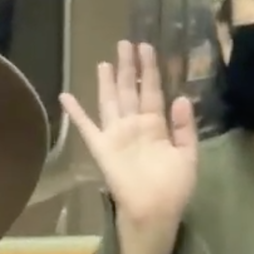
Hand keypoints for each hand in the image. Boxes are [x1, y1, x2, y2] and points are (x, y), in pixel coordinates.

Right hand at [60, 41, 198, 232]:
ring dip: (107, 82)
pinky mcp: (102, 146)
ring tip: (104, 61)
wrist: (154, 210)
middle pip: (130, 89)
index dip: (150, 69)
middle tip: (125, 43)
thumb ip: (185, 126)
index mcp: (156, 125)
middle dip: (128, 67)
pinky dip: (75, 112)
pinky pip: (86, 126)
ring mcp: (116, 134)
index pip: (152, 91)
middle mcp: (135, 125)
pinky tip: (65, 96)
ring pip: (110, 101)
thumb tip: (181, 97)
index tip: (147, 48)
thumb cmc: (174, 187)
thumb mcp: (188, 155)